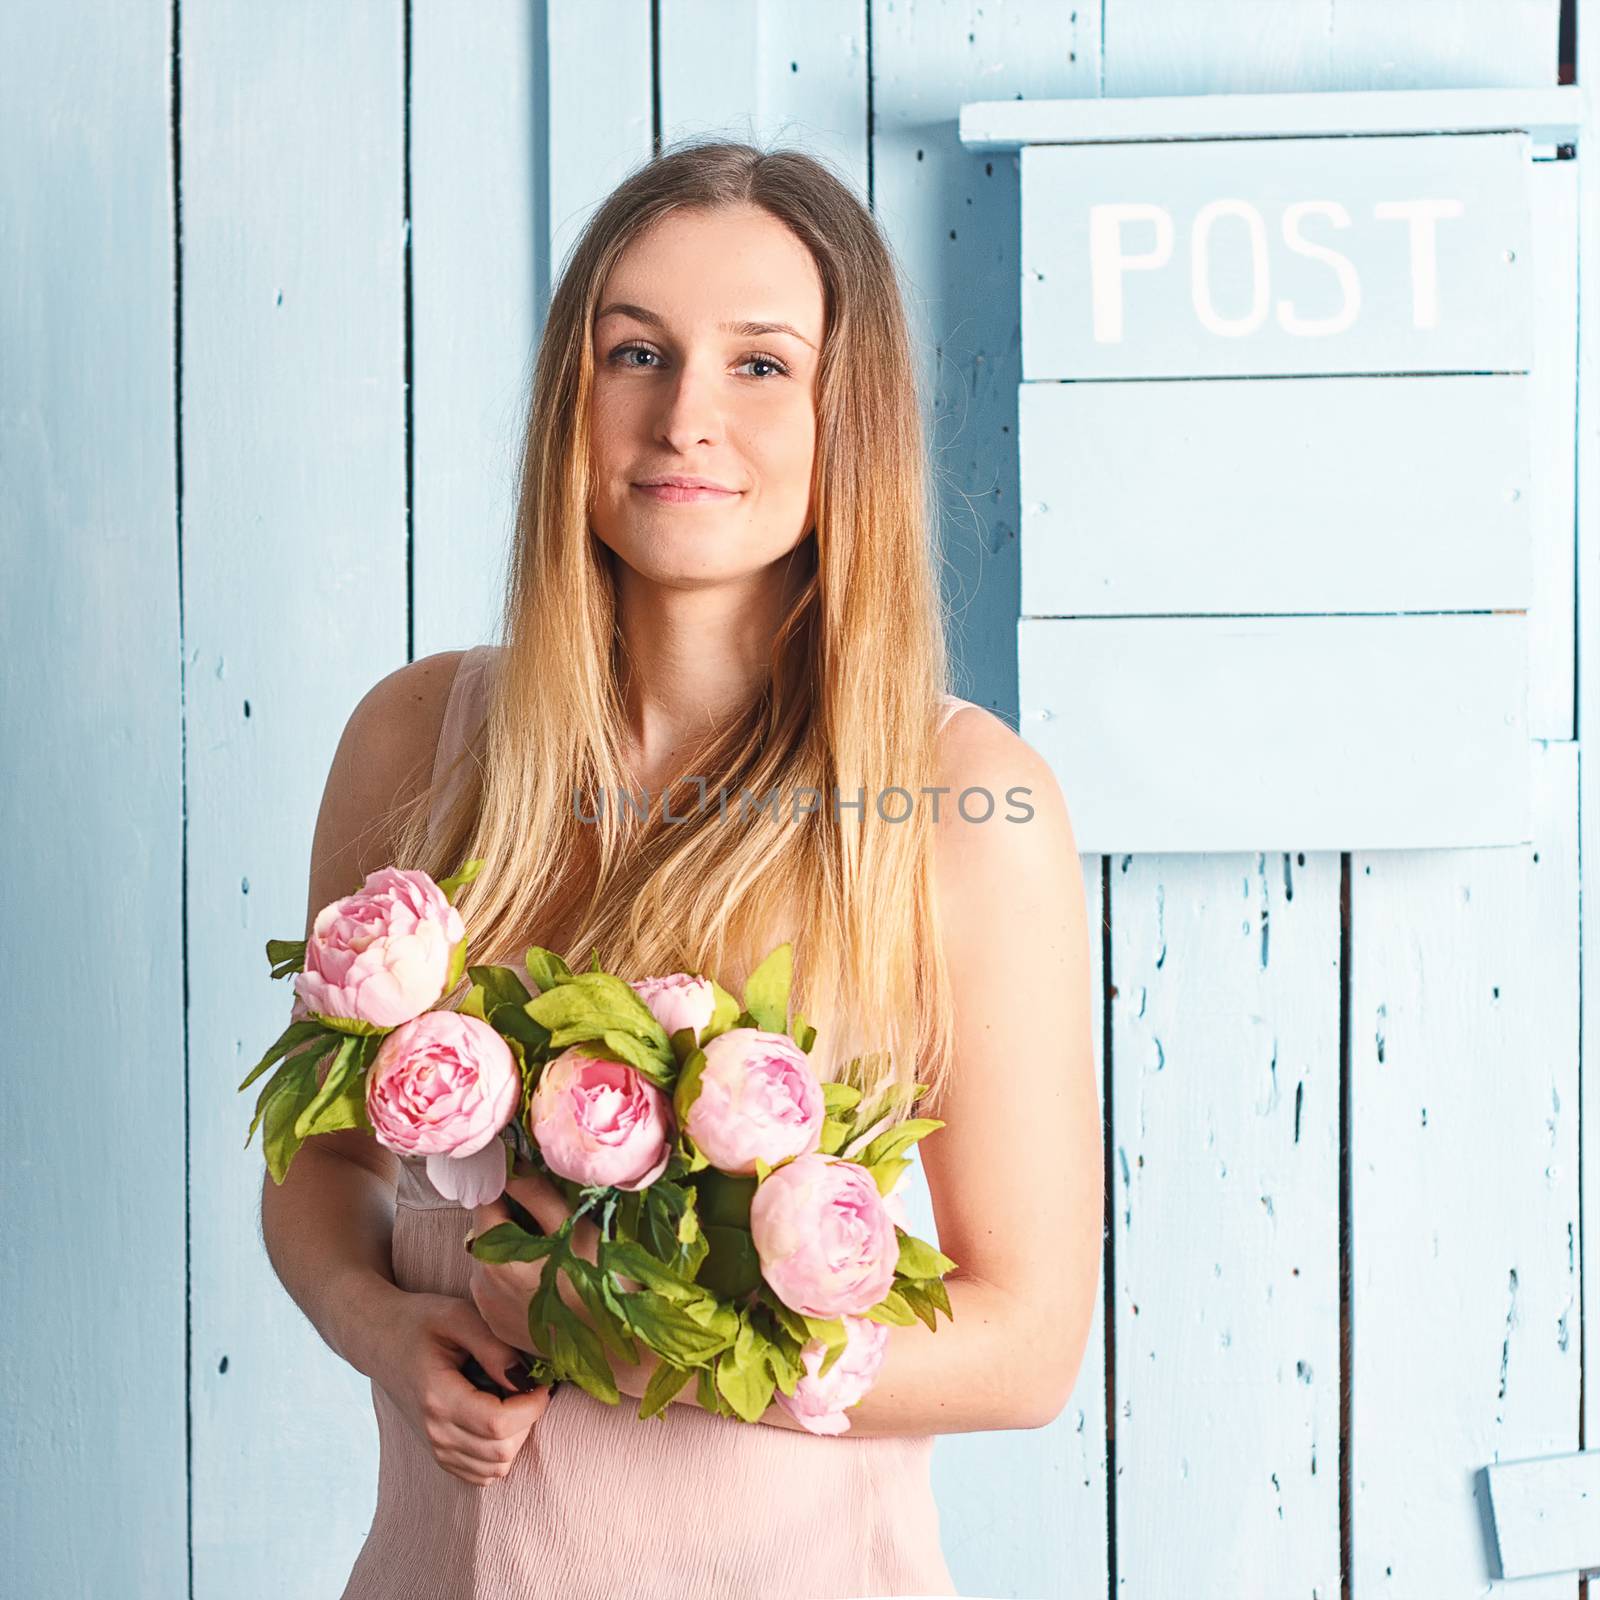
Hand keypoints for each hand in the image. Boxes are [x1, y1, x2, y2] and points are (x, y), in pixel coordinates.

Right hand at [365, 1287, 552, 1487]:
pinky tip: (499, 1418)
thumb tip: (526, 1379)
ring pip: (496, 1467)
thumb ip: (495, 1347)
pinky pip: (483, 1473)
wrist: (381, 1339)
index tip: (541, 1379)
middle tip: (527, 1384)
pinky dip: (500, 1451)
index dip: (532, 1406)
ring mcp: (436, 1448)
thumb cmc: (421, 1321)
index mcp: (438, 1398)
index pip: (498, 1425)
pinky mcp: (440, 1454)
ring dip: (516, 1436)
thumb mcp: (459, 1316)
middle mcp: (435, 1432)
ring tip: (511, 1399)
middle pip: (501, 1451)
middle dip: (527, 1419)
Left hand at [467, 1164, 600, 1352]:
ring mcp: (487, 1308)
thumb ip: (535, 1193)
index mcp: (495, 1255)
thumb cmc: (600, 1283)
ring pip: (493, 1259)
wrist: (614, 1348)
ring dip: (514, 1249)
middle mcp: (479, 1283)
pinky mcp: (498, 1327)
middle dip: (513, 1218)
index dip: (507, 1184)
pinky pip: (497, 1288)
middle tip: (552, 1223)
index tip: (531, 1181)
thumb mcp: (572, 1228)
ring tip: (554, 1256)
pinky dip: (515, 1278)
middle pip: (488, 1231)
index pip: (486, 1200)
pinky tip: (548, 1283)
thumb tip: (509, 1163)